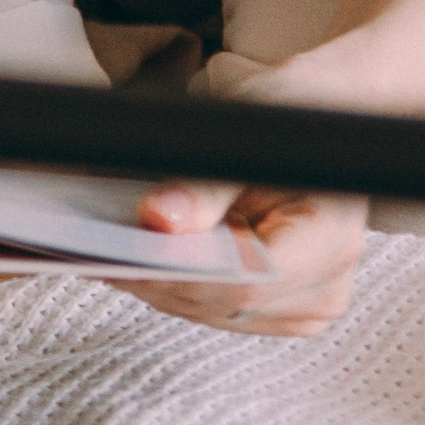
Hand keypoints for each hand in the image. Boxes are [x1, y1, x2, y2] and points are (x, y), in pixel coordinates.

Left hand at [127, 46, 370, 339]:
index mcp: (331, 240)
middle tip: (93, 244)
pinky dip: (171, 281)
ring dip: (157, 279)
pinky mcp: (273, 311)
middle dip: (157, 273)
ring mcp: (301, 307)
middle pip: (221, 302)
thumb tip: (156, 221)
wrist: (317, 115)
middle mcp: (325, 286)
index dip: (182, 271)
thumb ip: (204, 185)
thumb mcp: (249, 130)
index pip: (248, 281)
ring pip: (207, 310)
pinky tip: (135, 254)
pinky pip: (209, 306)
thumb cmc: (292, 114)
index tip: (125, 250)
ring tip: (104, 246)